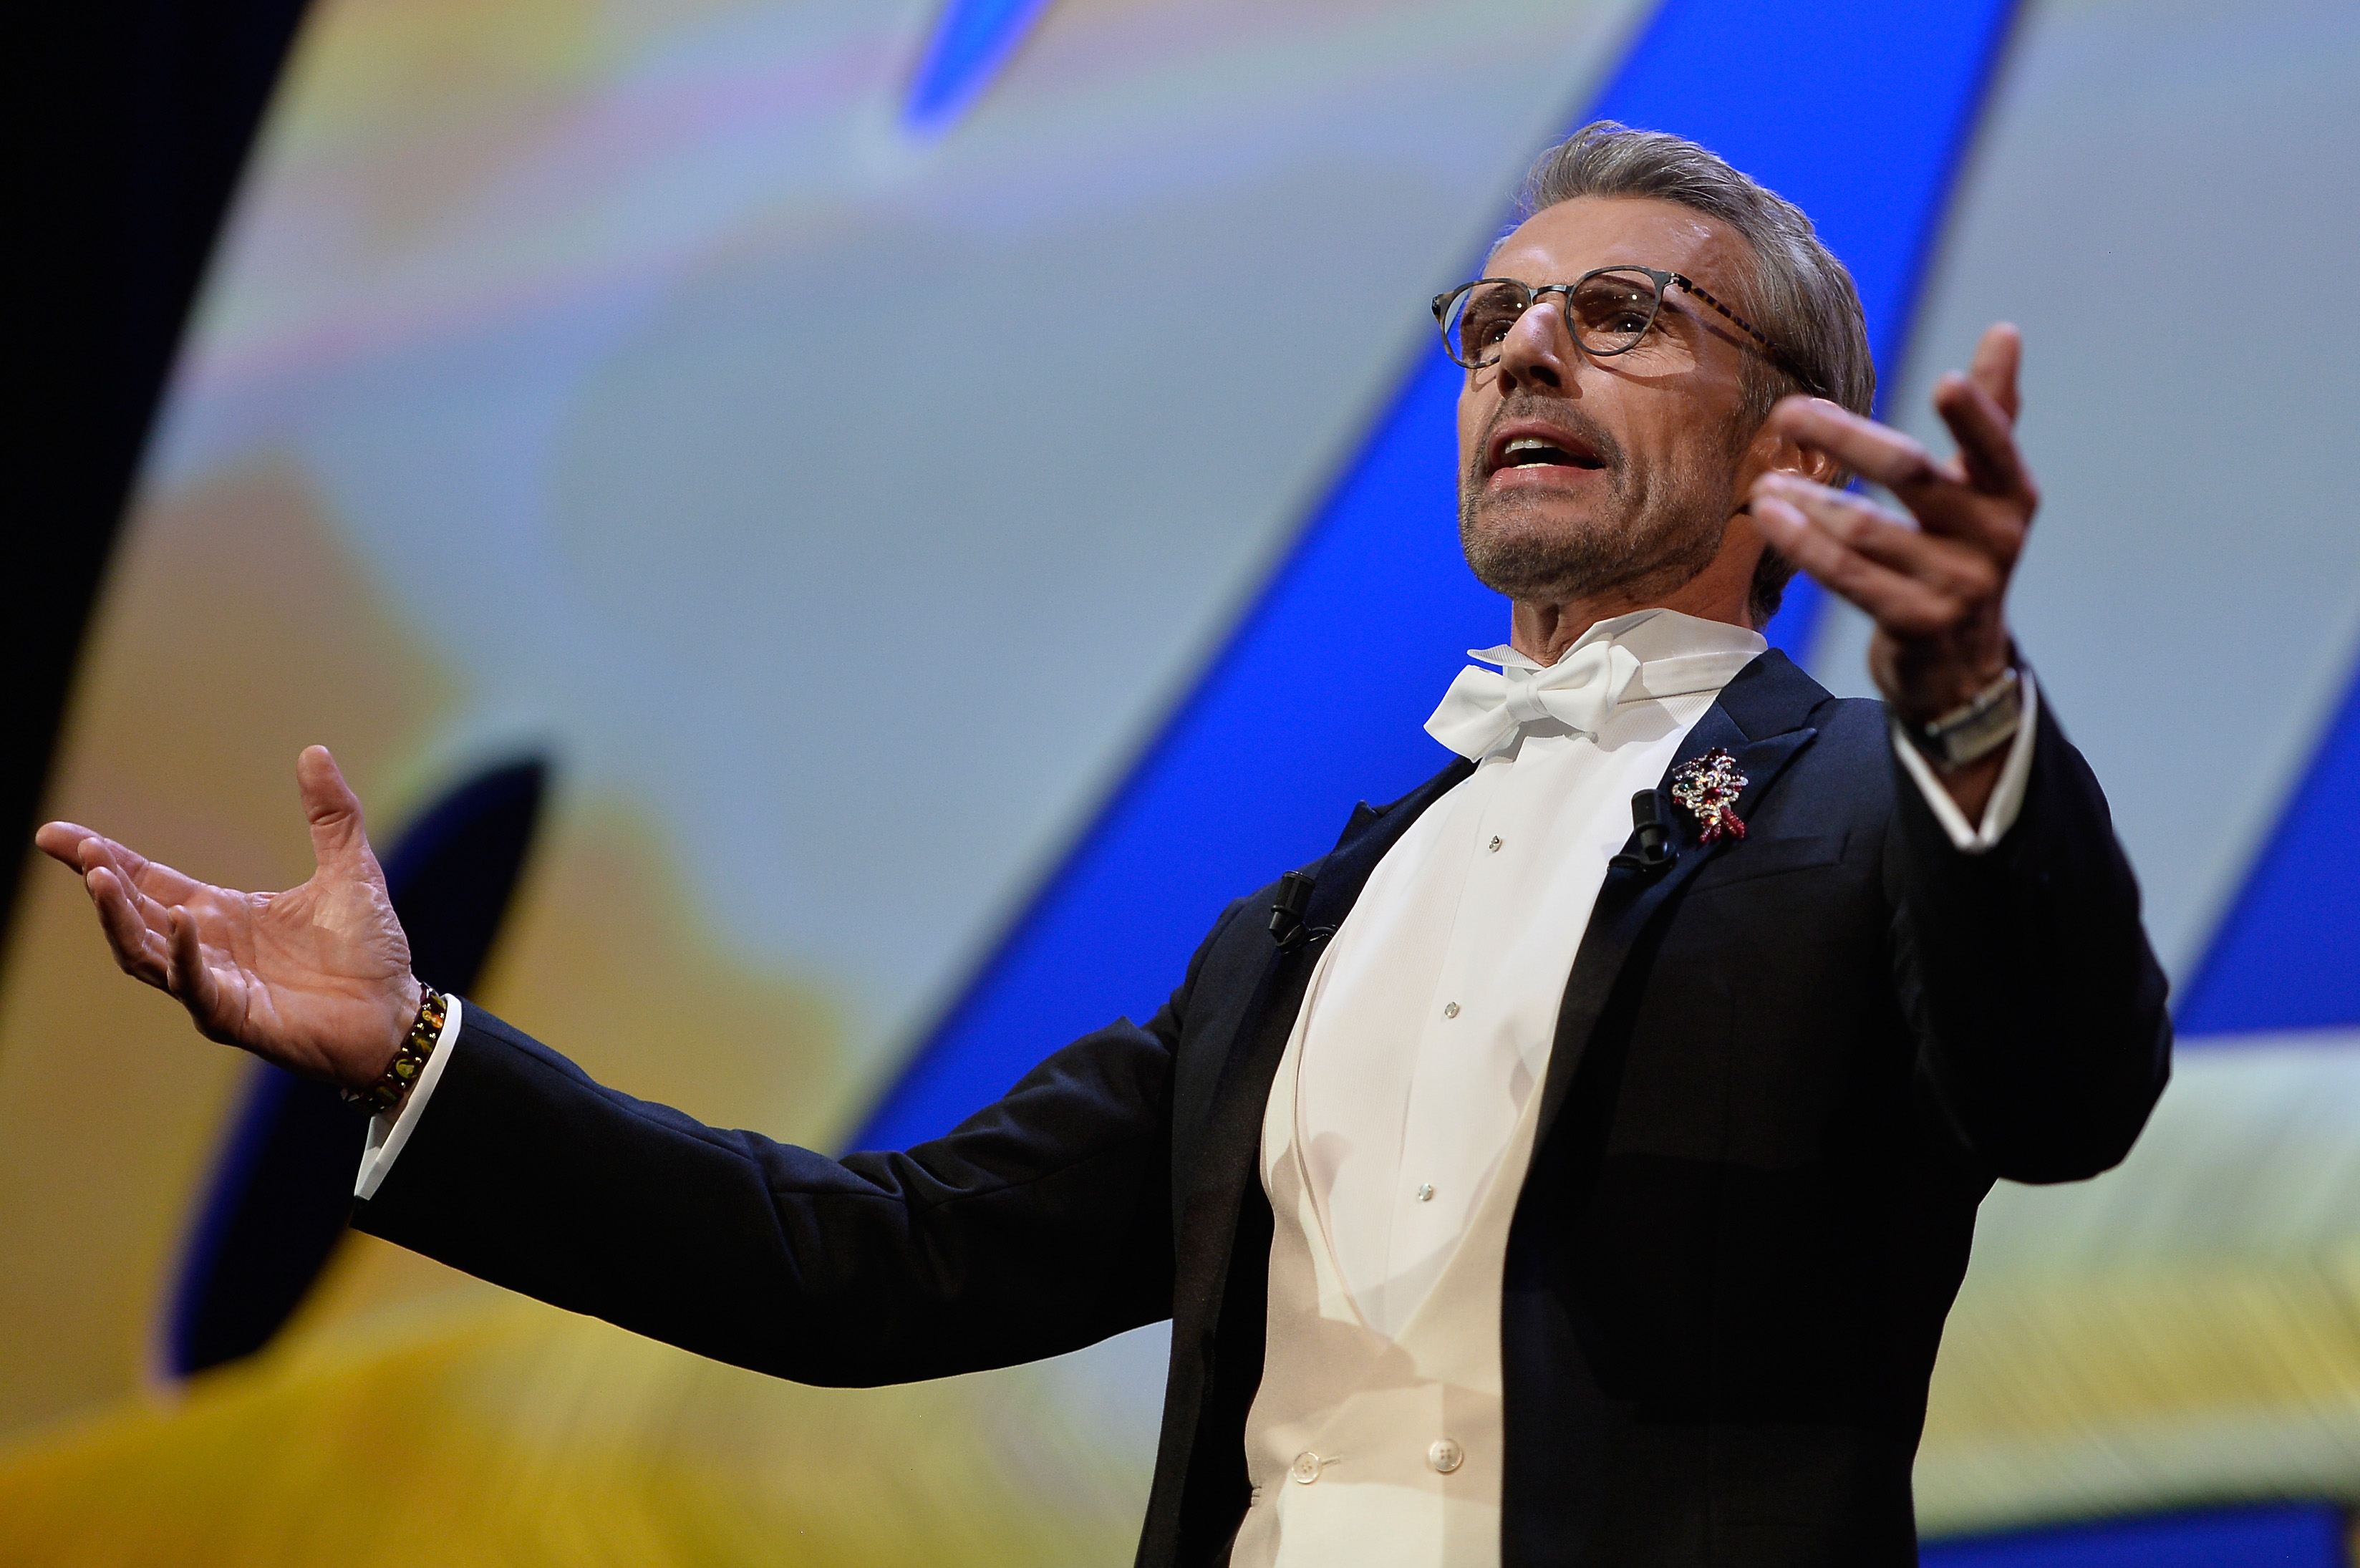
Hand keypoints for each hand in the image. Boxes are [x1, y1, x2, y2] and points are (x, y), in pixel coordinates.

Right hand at [34, 746, 420, 1092]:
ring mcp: (214, 985)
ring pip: (145, 953)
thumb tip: (314, 750)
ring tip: (99, 877)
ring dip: (120, 917)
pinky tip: (178, 920)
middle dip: (101, 881)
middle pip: (134, 914)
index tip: (57, 835)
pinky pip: (194, 985)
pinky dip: (181, 954)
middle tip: (77, 849)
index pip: (148, 881)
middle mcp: (207, 948)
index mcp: (222, 913)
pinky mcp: (233, 1016)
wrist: (397, 1013)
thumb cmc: (369, 950)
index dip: (104, 858)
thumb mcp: (350, 869)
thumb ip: (331, 815)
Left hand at [1746, 323, 2035, 815]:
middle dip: (1845, 439)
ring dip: (1808, 499)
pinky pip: (1849, 576)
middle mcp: (1992, 539)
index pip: (1994, 446)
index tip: (1947, 382)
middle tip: (1788, 412)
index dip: (1975, 416)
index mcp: (2010, 496)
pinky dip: (1805, 544)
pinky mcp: (1916, 623)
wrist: (1959, 669)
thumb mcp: (1985, 492)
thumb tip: (2005, 330)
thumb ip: (1991, 416)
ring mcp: (1957, 585)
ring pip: (1867, 529)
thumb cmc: (1960, 558)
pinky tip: (1770, 516)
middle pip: (1912, 474)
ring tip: (1763, 480)